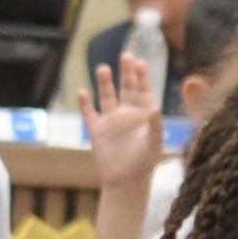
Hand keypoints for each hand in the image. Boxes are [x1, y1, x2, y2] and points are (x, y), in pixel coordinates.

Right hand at [83, 49, 168, 191]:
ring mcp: (111, 121)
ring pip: (107, 96)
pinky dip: (85, 104)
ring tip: (102, 67)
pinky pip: (89, 114)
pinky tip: (82, 92)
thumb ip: (155, 126)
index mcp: (143, 115)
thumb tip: (155, 108)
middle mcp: (127, 114)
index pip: (143, 90)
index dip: (142, 76)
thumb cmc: (144, 163)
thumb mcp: (154, 144)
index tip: (140, 61)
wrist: (126, 183)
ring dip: (104, 83)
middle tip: (126, 55)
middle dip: (126, 72)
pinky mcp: (97, 131)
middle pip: (126, 87)